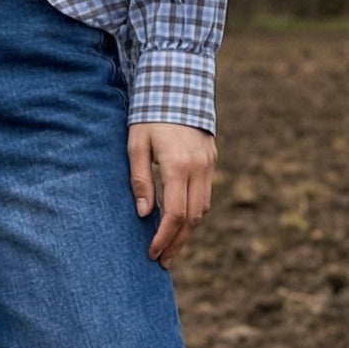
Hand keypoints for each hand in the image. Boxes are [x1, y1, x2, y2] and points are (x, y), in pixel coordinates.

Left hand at [127, 121, 216, 267]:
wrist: (178, 86)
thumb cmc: (149, 115)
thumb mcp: (136, 144)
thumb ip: (140, 180)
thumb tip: (143, 213)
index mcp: (178, 166)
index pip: (175, 214)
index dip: (164, 238)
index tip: (153, 253)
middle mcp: (199, 169)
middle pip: (193, 218)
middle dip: (178, 242)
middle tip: (163, 260)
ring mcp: (209, 165)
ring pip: (203, 209)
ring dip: (188, 231)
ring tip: (171, 246)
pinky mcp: (212, 160)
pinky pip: (206, 195)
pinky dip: (195, 213)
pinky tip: (181, 222)